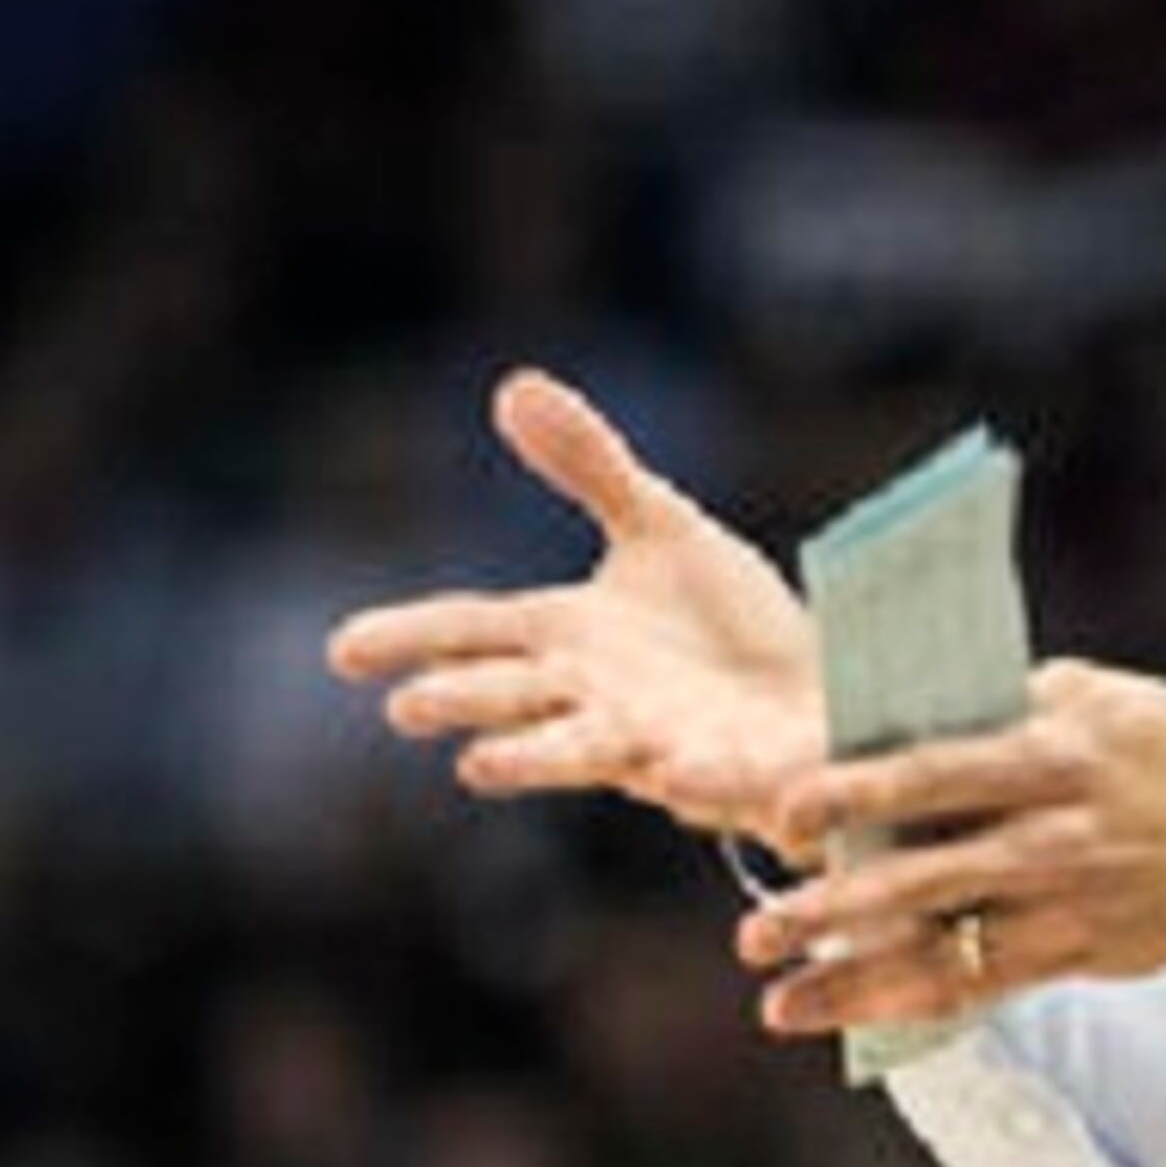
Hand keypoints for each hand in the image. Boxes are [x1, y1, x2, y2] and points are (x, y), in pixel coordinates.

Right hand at [327, 369, 823, 851]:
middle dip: (466, 701)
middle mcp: (599, 698)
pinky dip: (694, 778)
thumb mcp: (663, 530)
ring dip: (537, 759)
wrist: (824, 692)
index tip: (341, 650)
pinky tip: (673, 770)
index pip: (474, 631)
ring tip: (478, 768)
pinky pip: (712, 780)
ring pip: (589, 754)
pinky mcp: (737, 772)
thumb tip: (514, 386)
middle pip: (516, 698)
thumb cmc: (728, 623)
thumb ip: (591, 467)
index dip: (411, 638)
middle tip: (407, 707)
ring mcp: (663, 745)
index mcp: (570, 637)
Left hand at [729, 660, 1165, 1033]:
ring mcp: (1070, 900)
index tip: (778, 809)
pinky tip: (847, 1013)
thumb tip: (881, 731)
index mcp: (1054, 748)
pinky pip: (984, 987)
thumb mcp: (1092, 699)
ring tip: (776, 996)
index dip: (850, 792)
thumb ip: (996, 714)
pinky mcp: (1082, 951)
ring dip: (855, 976)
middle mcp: (1057, 832)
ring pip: (945, 949)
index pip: (932, 770)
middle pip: (924, 874)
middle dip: (832, 906)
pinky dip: (908, 1003)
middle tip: (755, 928)